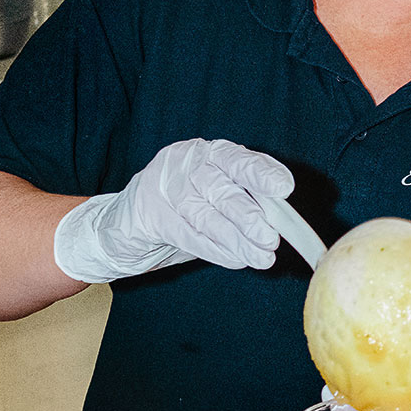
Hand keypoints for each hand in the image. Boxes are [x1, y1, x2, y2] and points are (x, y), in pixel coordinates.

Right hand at [54, 138, 293, 281]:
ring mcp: (162, 185)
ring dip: (236, 240)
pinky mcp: (146, 213)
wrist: (126, 223)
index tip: (284, 189)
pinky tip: (235, 259)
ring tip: (260, 257)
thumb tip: (281, 218)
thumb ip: (245, 199)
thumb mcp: (216, 194)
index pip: (238, 158)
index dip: (262, 173)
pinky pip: (186, 235)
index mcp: (207, 152)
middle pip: (221, 189)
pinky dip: (214, 250)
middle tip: (271, 239)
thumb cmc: (184, 207)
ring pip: (205, 215)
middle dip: (249, 216)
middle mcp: (184, 161)